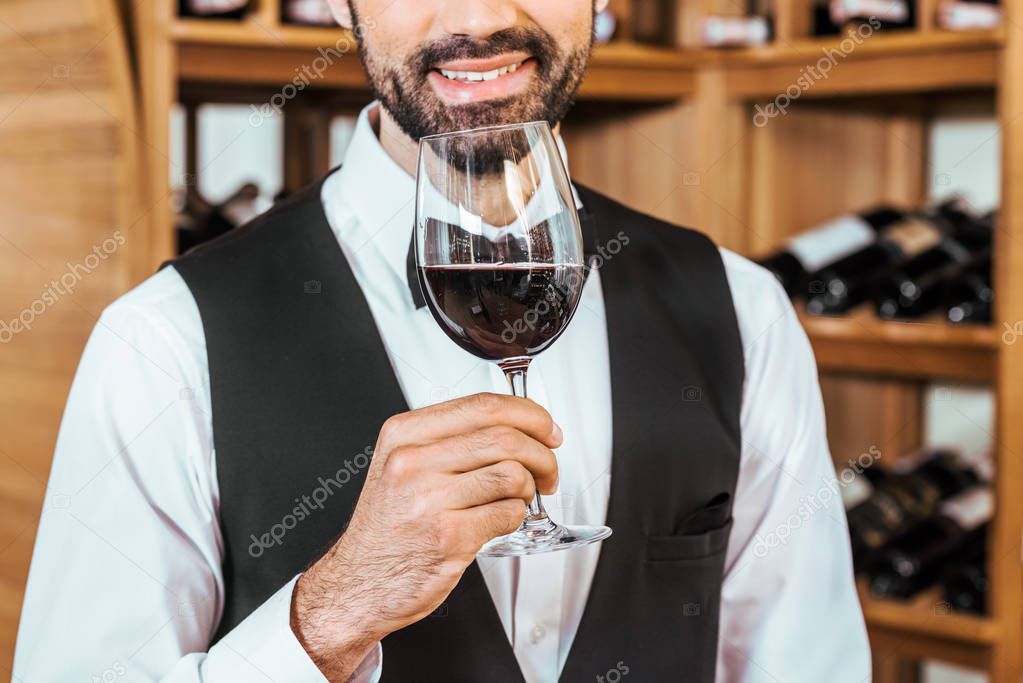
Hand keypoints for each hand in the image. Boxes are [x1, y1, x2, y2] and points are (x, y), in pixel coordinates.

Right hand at [291, 392, 560, 679]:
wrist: (357, 583)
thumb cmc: (387, 526)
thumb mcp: (402, 465)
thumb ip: (450, 440)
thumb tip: (516, 425)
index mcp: (404, 434)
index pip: (483, 405)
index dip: (529, 414)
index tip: (546, 429)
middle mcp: (412, 462)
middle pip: (505, 437)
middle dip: (542, 452)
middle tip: (549, 468)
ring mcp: (429, 500)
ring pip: (512, 473)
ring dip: (531, 486)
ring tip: (524, 496)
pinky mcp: (448, 537)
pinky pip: (508, 513)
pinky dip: (517, 515)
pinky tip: (503, 518)